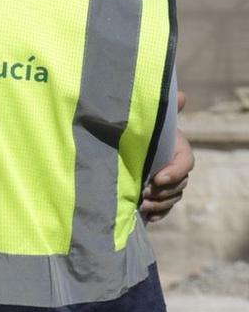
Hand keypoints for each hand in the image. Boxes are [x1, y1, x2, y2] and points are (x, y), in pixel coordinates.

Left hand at [141, 91, 192, 223]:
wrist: (126, 143)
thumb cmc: (140, 130)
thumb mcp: (150, 121)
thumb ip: (163, 112)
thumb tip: (180, 94)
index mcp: (179, 149)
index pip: (186, 163)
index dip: (174, 172)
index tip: (157, 178)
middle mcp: (178, 167)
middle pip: (180, 184)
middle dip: (163, 191)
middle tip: (143, 192)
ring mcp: (170, 183)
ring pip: (173, 197)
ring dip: (159, 203)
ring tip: (141, 204)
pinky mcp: (160, 196)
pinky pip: (165, 208)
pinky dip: (157, 214)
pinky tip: (147, 216)